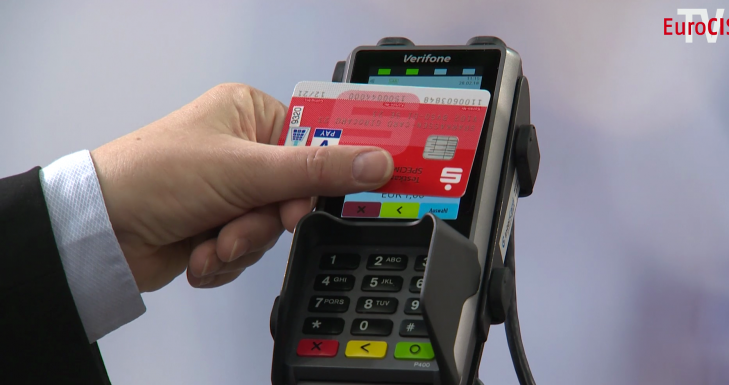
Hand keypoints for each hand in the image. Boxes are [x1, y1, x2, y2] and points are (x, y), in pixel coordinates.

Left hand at [90, 83, 392, 291]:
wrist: (101, 233)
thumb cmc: (155, 176)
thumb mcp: (246, 170)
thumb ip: (317, 170)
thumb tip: (375, 162)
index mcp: (252, 115)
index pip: (316, 139)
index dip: (329, 170)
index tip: (337, 193)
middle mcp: (244, 151)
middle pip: (297, 193)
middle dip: (268, 219)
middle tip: (249, 221)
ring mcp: (232, 192)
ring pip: (274, 228)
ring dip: (244, 242)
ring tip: (212, 239)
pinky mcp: (220, 226)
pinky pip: (251, 250)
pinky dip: (227, 259)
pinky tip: (200, 251)